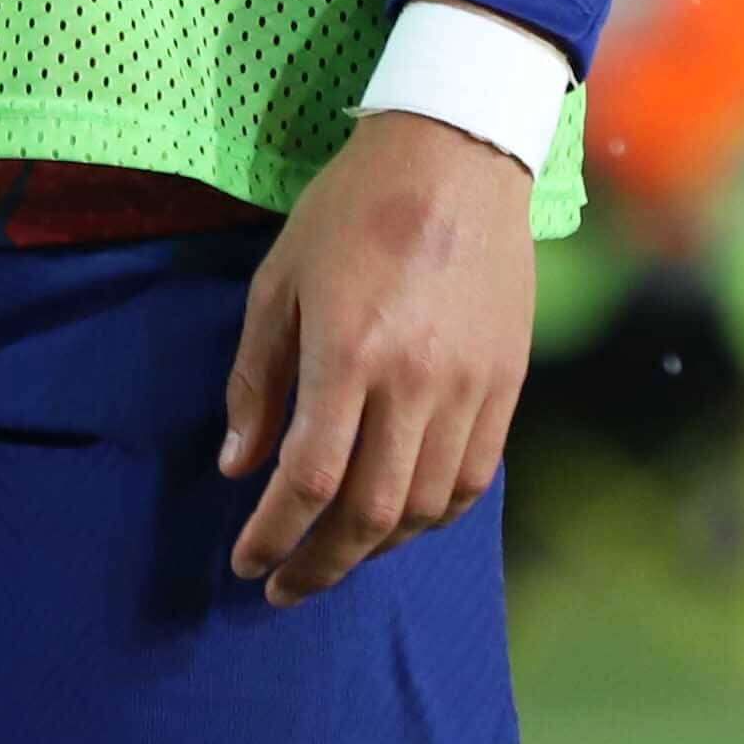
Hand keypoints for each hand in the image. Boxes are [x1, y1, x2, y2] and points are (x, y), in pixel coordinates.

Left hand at [217, 102, 537, 605]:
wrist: (456, 157)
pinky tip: (398, 521)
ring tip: (333, 555)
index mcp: (349, 352)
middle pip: (370, 512)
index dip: (273, 534)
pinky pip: (471, 480)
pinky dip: (430, 515)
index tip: (245, 562)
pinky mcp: (506, 385)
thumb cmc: (350, 209)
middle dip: (320, 565)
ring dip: (374, 548)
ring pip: (425, 508)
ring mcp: (470, 388)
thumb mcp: (278, 281)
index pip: (309, 479)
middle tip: (282, 586)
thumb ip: (257, 379)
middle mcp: (416, 382)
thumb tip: (238, 466)